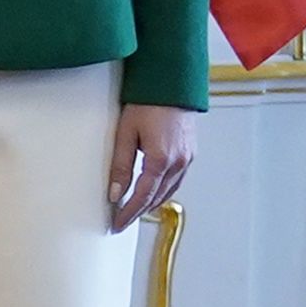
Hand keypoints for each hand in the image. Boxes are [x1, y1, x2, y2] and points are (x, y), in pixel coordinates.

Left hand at [105, 104, 201, 229]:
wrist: (172, 82)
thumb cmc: (147, 101)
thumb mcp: (126, 132)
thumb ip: (120, 165)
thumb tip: (115, 193)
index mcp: (161, 159)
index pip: (142, 197)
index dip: (128, 213)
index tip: (117, 224)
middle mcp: (178, 162)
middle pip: (156, 197)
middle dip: (139, 211)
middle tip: (122, 221)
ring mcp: (187, 158)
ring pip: (169, 191)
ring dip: (152, 203)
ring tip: (135, 210)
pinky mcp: (190, 153)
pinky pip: (177, 180)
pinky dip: (164, 190)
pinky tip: (154, 192)